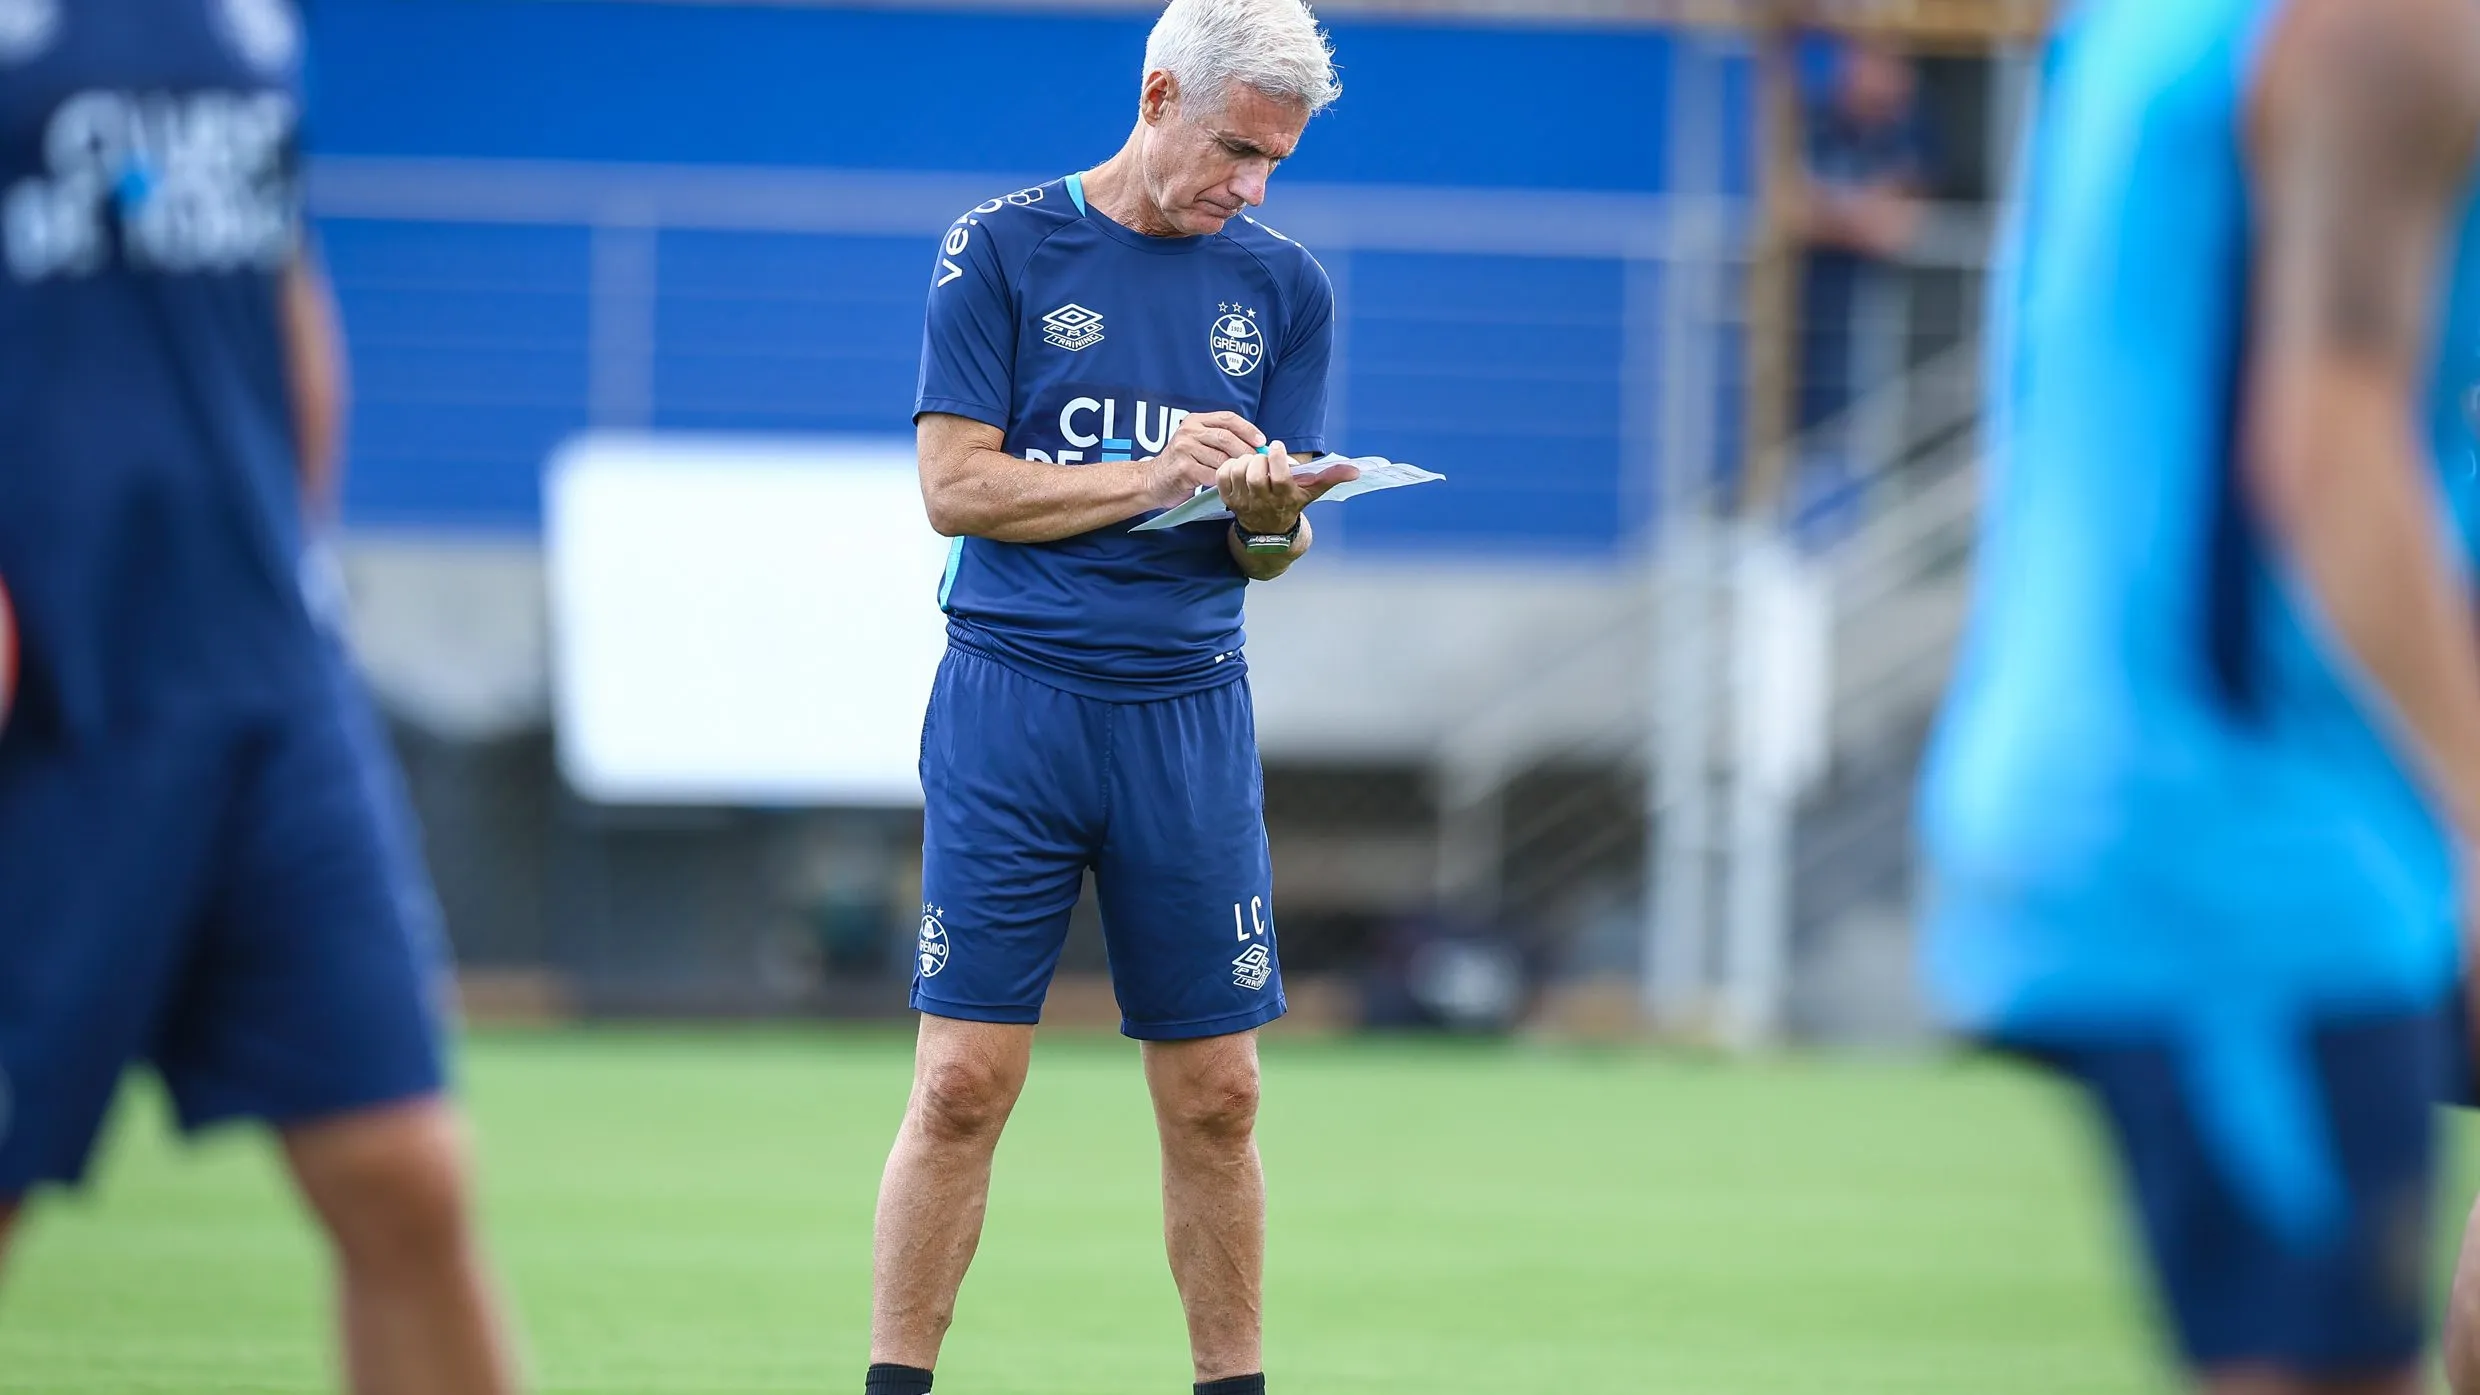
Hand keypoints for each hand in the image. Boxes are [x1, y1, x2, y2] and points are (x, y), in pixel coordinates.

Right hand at [1139, 411, 1266, 510]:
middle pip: (1226, 437)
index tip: (1262, 442)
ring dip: (1236, 468)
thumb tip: (1255, 445)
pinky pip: (1212, 474)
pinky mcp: (1183, 469)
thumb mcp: (1198, 443)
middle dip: (1246, 450)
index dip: (1248, 429)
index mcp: (1195, 421)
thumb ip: (1220, 440)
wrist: (1153, 481)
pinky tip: (1230, 485)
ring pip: (1221, 458)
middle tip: (1258, 463)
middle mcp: (1188, 431)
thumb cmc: (1182, 464)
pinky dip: (1224, 480)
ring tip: (1246, 475)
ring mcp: (1184, 449)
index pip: (1227, 418)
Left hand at [1216, 442, 1361, 535]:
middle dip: (1259, 460)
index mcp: (1285, 498)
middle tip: (1264, 457)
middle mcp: (1263, 502)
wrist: (1269, 531)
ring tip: (1253, 462)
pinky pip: (1222, 477)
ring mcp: (1243, 502)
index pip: (1278, 477)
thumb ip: (1332, 477)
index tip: (1278, 447)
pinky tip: (1239, 467)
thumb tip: (1356, 470)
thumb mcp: (1312, 491)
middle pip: (1255, 476)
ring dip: (1244, 461)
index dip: (1277, 458)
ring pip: (1237, 474)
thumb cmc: (1292, 502)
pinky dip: (1228, 467)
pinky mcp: (1228, 500)